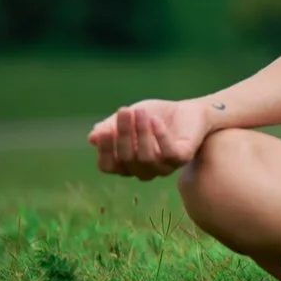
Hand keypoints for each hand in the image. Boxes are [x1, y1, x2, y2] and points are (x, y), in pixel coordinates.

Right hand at [88, 100, 210, 179]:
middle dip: (123, 134)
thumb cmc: (154, 116)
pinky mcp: (182, 158)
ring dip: (141, 133)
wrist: (188, 110)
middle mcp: (144, 171)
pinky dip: (160, 136)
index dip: (104, 151)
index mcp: (127, 164)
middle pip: (126, 160)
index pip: (108, 167)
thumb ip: (111, 127)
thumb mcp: (129, 118)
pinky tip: (155, 120)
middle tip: (124, 111)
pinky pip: (168, 153)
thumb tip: (92, 137)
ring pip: (146, 158)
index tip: (103, 130)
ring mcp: (164, 167)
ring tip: (140, 111)